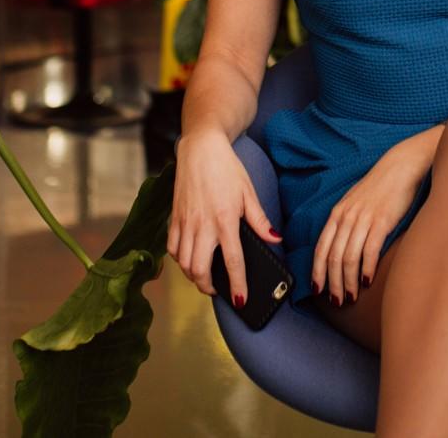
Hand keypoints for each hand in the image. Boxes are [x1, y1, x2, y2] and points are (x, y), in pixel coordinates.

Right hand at [167, 129, 283, 303]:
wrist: (200, 147)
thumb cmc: (227, 168)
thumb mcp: (249, 192)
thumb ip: (260, 220)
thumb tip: (275, 239)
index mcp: (225, 220)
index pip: (233, 262)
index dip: (238, 285)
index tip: (242, 300)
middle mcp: (202, 224)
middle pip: (199, 270)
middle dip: (208, 287)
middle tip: (219, 290)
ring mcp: (185, 222)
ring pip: (183, 263)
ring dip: (193, 276)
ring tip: (205, 277)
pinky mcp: (173, 217)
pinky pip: (172, 248)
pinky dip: (179, 260)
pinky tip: (189, 259)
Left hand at [313, 137, 429, 305]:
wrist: (400, 167)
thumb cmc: (379, 189)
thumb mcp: (355, 204)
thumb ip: (345, 224)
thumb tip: (339, 250)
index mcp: (337, 214)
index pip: (320, 248)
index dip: (317, 272)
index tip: (317, 290)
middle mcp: (346, 217)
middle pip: (333, 258)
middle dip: (333, 284)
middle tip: (337, 301)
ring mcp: (363, 219)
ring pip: (348, 258)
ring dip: (348, 282)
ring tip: (351, 297)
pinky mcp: (382, 221)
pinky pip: (369, 251)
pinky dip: (366, 269)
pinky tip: (367, 281)